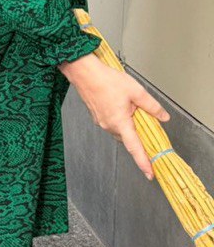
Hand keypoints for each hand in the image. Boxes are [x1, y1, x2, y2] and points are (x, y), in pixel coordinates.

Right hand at [61, 53, 169, 178]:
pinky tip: (121, 105)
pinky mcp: (96, 116)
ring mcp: (101, 121)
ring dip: (128, 125)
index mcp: (119, 122)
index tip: (150, 174)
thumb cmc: (106, 80)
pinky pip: (112, 123)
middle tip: (146, 124)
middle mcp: (109, 125)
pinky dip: (120, 119)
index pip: (134, 147)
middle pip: (128, 138)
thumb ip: (152, 106)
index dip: (143, 162)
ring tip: (132, 108)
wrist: (83, 72)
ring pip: (120, 130)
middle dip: (138, 136)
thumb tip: (163, 116)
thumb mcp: (136, 91)